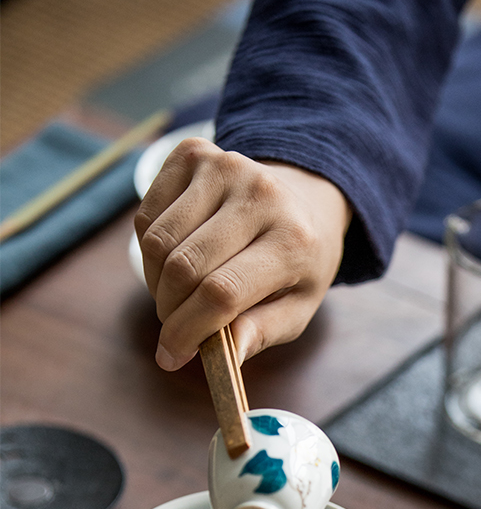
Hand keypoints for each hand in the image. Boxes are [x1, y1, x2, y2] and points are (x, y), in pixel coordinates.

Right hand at [134, 138, 351, 370]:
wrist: (305, 197)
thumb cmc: (297, 264)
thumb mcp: (298, 308)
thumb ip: (263, 332)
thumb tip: (226, 355)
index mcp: (293, 241)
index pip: (223, 291)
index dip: (188, 329)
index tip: (171, 355)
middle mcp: (260, 194)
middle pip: (185, 267)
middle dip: (169, 311)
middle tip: (175, 329)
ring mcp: (224, 166)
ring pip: (158, 241)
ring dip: (156, 282)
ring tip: (177, 296)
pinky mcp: (194, 153)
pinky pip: (147, 216)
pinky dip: (150, 251)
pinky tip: (174, 261)